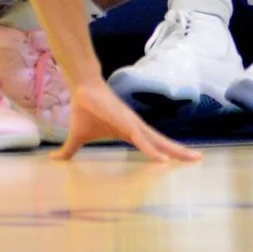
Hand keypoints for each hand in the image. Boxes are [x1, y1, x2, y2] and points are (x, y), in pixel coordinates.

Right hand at [56, 80, 198, 161]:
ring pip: (159, 142)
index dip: (166, 152)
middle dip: (180, 151)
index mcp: (130, 133)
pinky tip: (164, 160)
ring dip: (175, 151)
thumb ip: (69, 151)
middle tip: (199, 159)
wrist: (82, 89)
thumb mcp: (77, 137)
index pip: (153, 145)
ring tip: (192, 158)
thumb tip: (53, 159)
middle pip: (163, 143)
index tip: (179, 162)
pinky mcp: (127, 123)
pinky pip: (142, 141)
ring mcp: (134, 125)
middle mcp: (137, 129)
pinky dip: (153, 151)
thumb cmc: (84, 111)